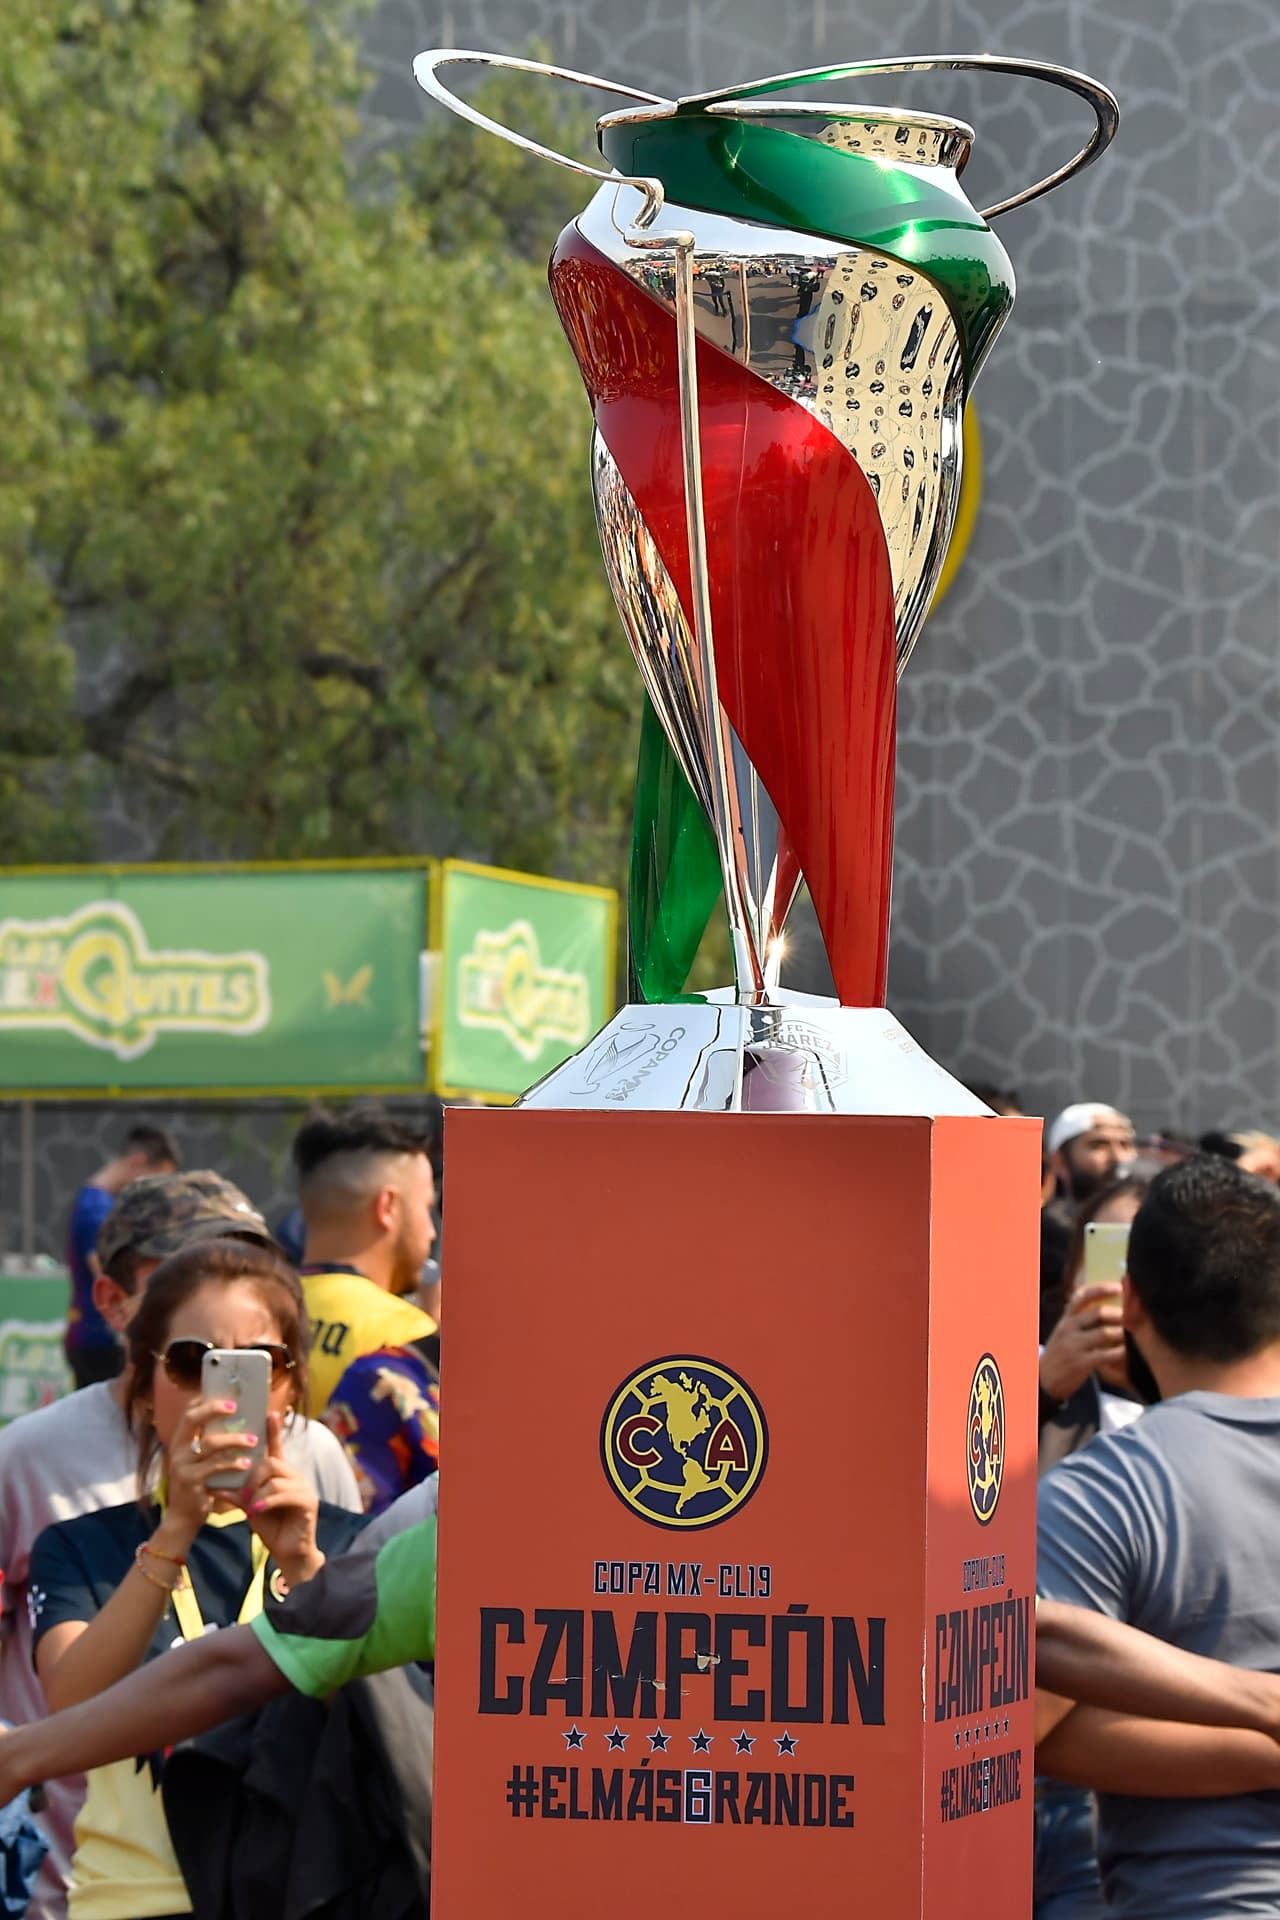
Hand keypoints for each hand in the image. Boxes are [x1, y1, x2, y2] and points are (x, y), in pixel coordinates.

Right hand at [161, 1396, 259, 1553]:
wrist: (184, 1518)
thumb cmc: (199, 1485)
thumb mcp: (199, 1461)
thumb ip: (210, 1443)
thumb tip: (237, 1420)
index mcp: (180, 1441)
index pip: (188, 1412)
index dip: (204, 1401)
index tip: (226, 1394)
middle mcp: (177, 1450)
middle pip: (191, 1419)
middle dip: (213, 1409)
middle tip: (235, 1406)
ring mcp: (181, 1465)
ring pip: (209, 1443)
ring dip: (234, 1439)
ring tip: (253, 1440)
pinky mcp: (190, 1481)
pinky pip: (214, 1467)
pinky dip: (232, 1463)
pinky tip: (247, 1463)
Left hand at [243, 1414, 322, 1587]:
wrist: (288, 1553)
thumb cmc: (271, 1527)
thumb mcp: (250, 1507)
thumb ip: (237, 1493)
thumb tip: (214, 1484)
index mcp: (281, 1474)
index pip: (276, 1447)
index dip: (273, 1430)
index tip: (268, 1412)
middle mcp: (294, 1476)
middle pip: (271, 1461)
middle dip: (252, 1475)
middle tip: (242, 1492)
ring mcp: (304, 1488)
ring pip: (276, 1477)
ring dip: (257, 1492)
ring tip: (250, 1506)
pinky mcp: (308, 1502)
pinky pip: (283, 1494)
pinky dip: (266, 1502)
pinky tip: (257, 1512)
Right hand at [1040, 1283, 1126, 1403]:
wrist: (1044, 1379)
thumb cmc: (1061, 1353)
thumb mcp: (1065, 1332)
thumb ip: (1082, 1321)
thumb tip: (1110, 1307)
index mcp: (1066, 1318)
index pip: (1082, 1296)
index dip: (1101, 1289)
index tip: (1119, 1287)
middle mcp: (1068, 1328)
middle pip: (1098, 1313)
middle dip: (1120, 1314)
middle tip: (1135, 1317)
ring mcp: (1074, 1345)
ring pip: (1105, 1333)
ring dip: (1123, 1333)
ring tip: (1135, 1334)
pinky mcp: (1080, 1363)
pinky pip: (1106, 1355)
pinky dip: (1120, 1353)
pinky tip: (1127, 1352)